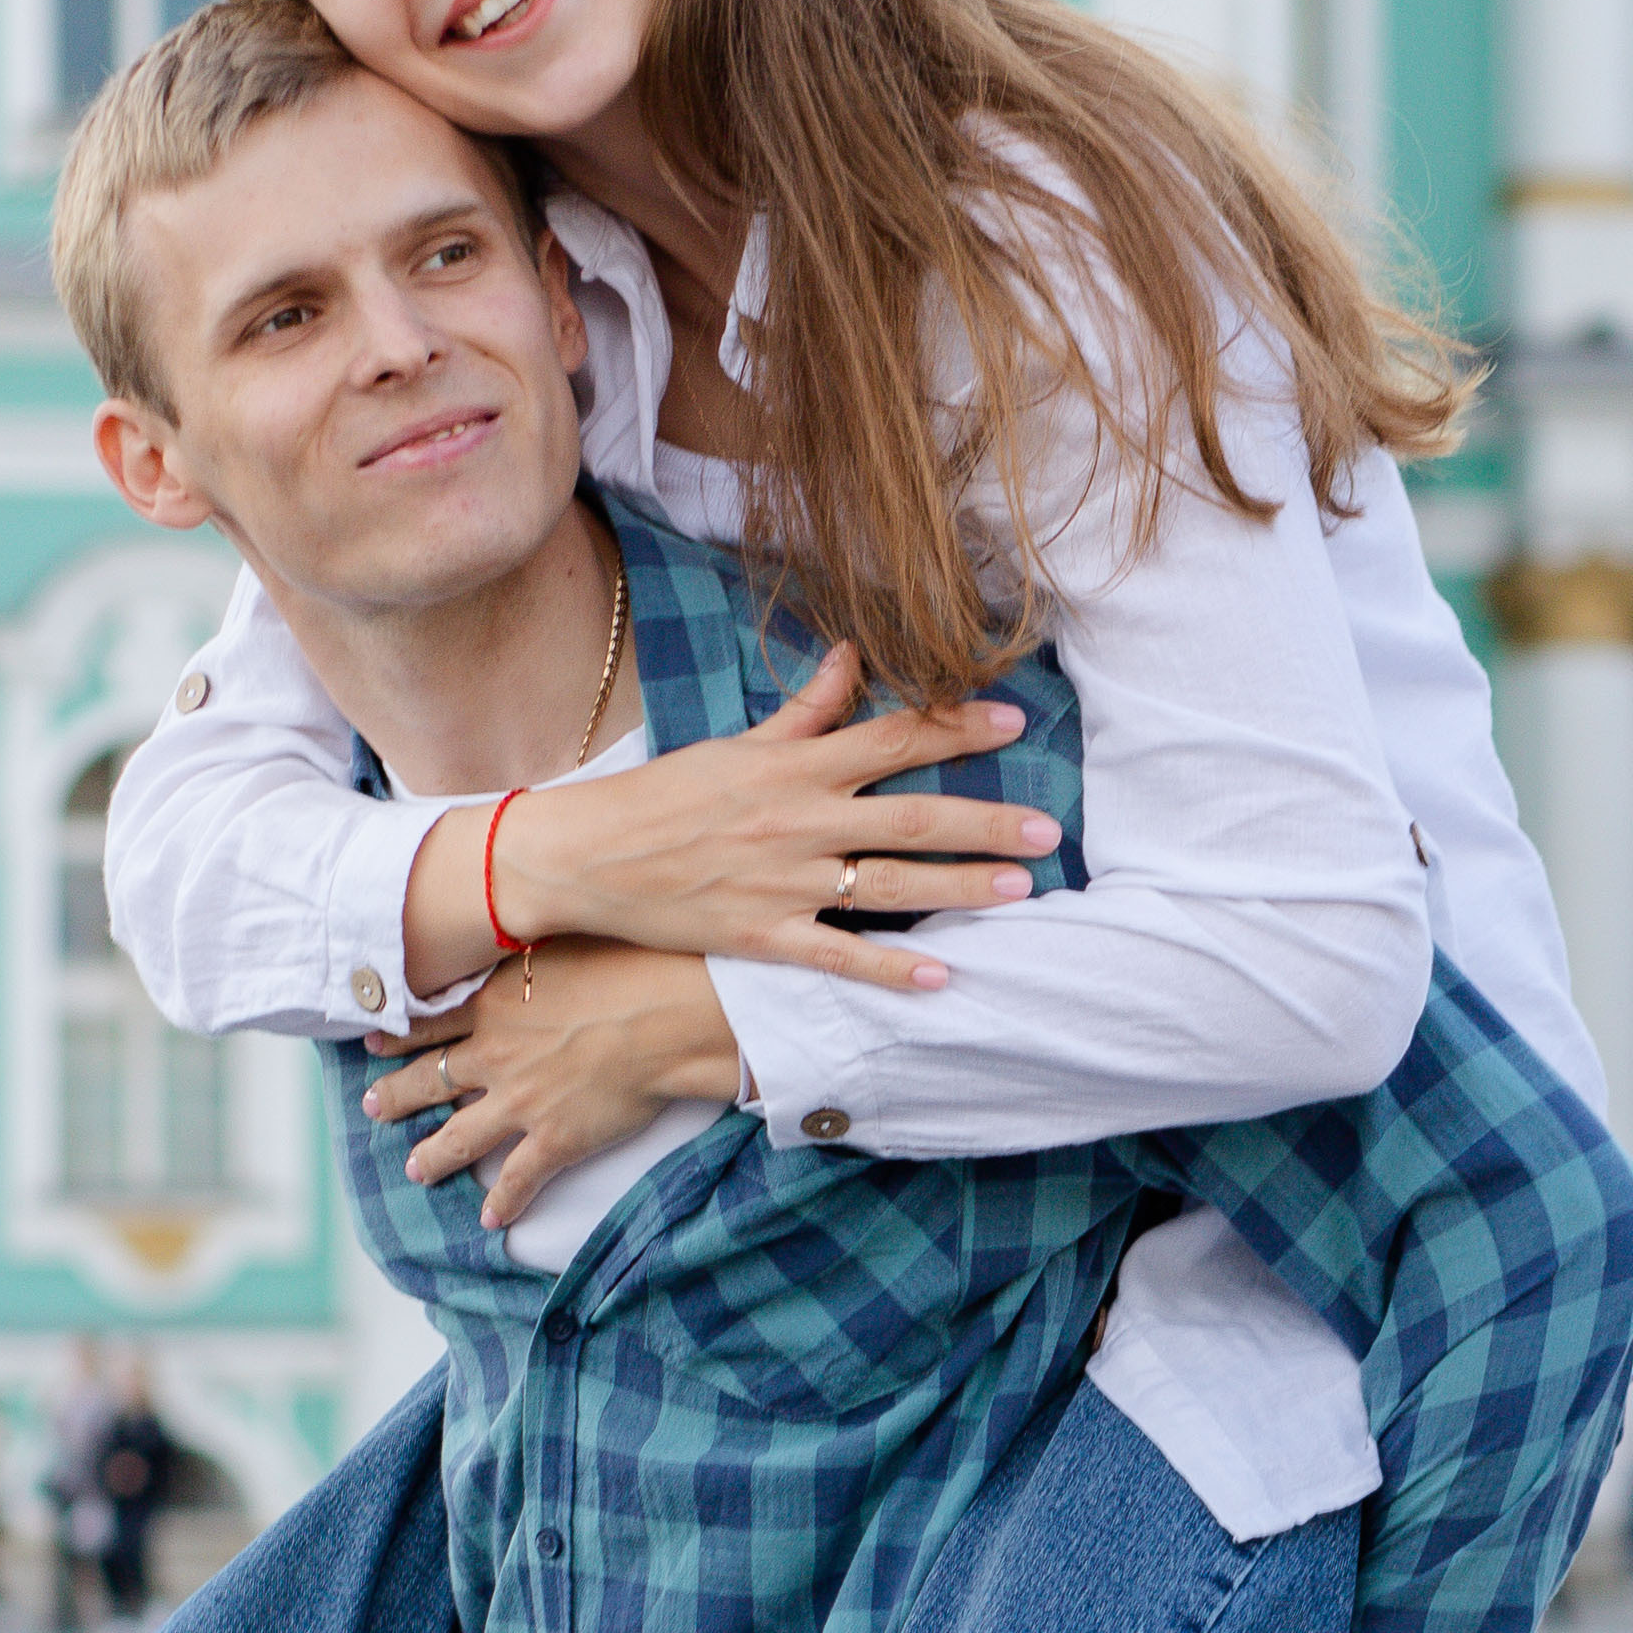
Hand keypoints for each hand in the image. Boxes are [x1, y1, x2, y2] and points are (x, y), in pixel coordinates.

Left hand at [365, 941, 740, 1220]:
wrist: (667, 1015)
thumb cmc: (626, 966)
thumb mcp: (560, 942)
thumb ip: (526, 955)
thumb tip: (514, 932)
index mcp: (495, 1006)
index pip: (430, 1023)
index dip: (398, 1036)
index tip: (371, 1044)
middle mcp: (495, 1055)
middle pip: (431, 1079)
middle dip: (396, 1096)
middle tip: (372, 1106)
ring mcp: (521, 1101)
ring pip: (459, 1137)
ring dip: (432, 1157)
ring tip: (415, 1170)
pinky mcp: (555, 1139)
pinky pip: (518, 1179)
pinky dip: (502, 1202)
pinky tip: (490, 1222)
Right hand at [404, 644, 1059, 999]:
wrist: (585, 857)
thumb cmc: (662, 796)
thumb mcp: (736, 745)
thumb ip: (805, 710)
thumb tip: (853, 656)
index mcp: (794, 767)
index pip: (891, 738)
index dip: (956, 728)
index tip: (1013, 721)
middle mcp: (799, 822)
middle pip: (911, 818)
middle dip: (986, 822)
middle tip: (1047, 828)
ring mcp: (784, 882)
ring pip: (890, 887)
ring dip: (960, 889)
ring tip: (1020, 890)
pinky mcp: (763, 936)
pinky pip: (839, 958)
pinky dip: (891, 970)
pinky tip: (944, 976)